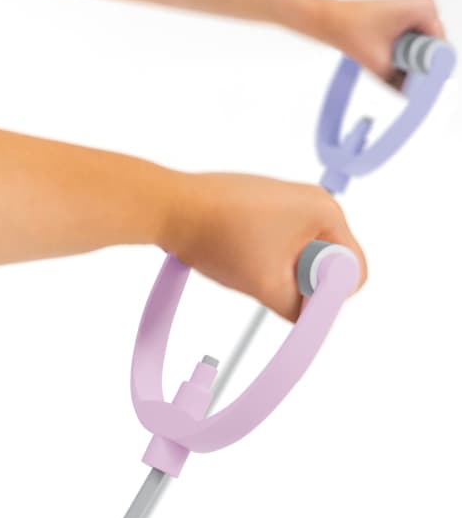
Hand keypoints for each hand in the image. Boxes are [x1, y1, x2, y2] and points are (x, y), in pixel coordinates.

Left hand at [164, 173, 366, 321]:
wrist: (165, 207)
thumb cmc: (218, 237)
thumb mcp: (267, 286)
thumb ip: (300, 310)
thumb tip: (309, 318)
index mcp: (328, 212)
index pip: (352, 271)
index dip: (327, 295)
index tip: (291, 298)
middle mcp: (311, 200)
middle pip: (324, 263)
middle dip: (297, 280)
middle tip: (263, 278)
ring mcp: (284, 199)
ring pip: (296, 255)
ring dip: (276, 270)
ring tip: (243, 264)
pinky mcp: (258, 204)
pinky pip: (275, 242)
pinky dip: (259, 256)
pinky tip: (232, 253)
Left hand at [316, 0, 447, 84]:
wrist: (324, 19)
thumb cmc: (347, 30)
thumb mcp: (378, 63)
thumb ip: (400, 83)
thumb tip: (414, 99)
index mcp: (425, 9)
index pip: (440, 49)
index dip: (431, 70)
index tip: (421, 89)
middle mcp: (425, 7)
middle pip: (432, 49)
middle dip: (418, 67)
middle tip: (399, 78)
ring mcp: (415, 12)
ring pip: (422, 48)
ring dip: (409, 63)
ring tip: (388, 66)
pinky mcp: (404, 19)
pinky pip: (412, 44)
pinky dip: (402, 56)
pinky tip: (388, 62)